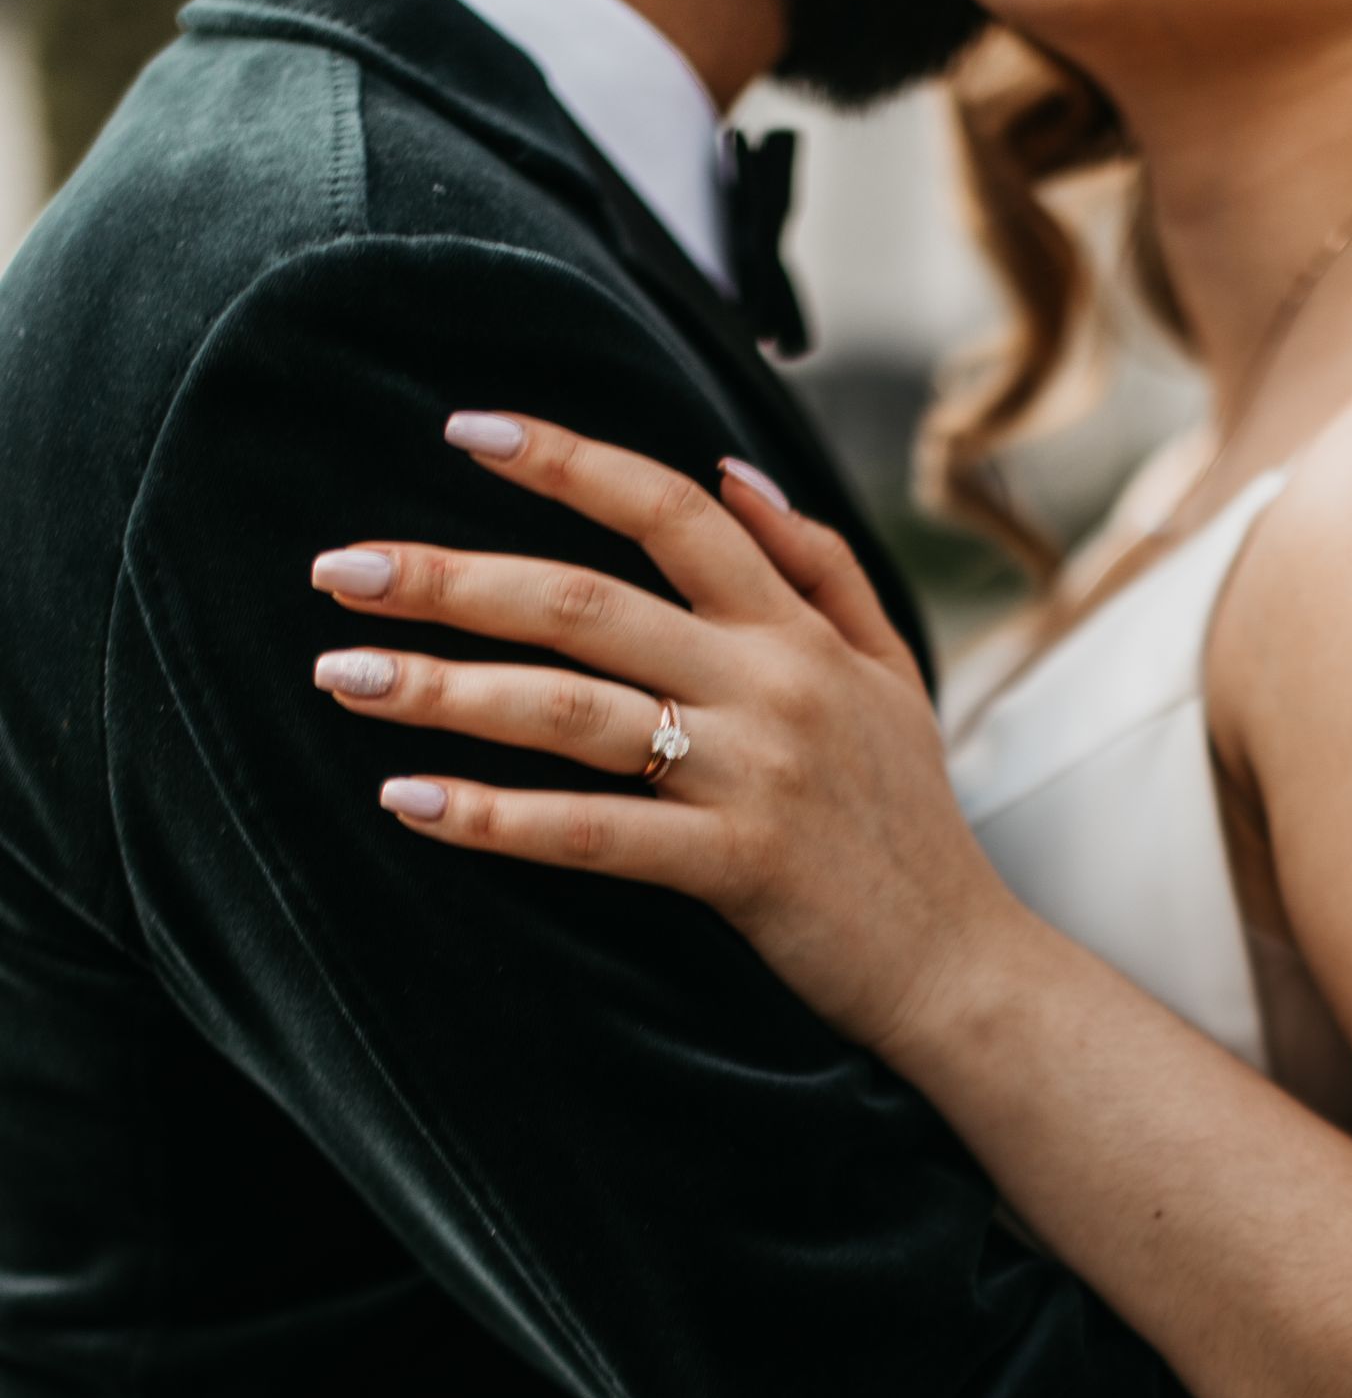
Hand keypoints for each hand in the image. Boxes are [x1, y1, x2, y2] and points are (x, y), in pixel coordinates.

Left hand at [309, 418, 1026, 1059]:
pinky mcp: (738, 867)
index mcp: (797, 630)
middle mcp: (772, 683)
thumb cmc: (911, 826)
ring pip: (574, 710)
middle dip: (449, 578)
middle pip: (584, 600)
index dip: (567, 461)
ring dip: (445, 690)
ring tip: (344, 678)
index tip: (466, 431)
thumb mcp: (892, 675)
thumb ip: (822, 568)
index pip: (672, 509)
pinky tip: (412, 802)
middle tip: (338, 571)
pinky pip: (594, 832)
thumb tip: (736, 470)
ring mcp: (755, 774)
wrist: (967, 966)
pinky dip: (496, 817)